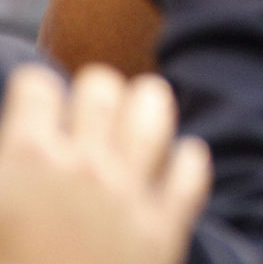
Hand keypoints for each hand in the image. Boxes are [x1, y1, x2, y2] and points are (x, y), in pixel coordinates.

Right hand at [0, 64, 210, 263]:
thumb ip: (3, 181)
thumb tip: (12, 159)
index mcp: (22, 164)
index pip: (36, 86)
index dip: (32, 94)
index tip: (32, 105)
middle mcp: (82, 166)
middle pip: (101, 86)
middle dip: (89, 95)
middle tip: (81, 119)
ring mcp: (131, 193)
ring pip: (153, 108)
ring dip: (141, 111)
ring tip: (129, 126)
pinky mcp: (168, 227)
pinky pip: (192, 165)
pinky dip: (182, 163)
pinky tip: (166, 174)